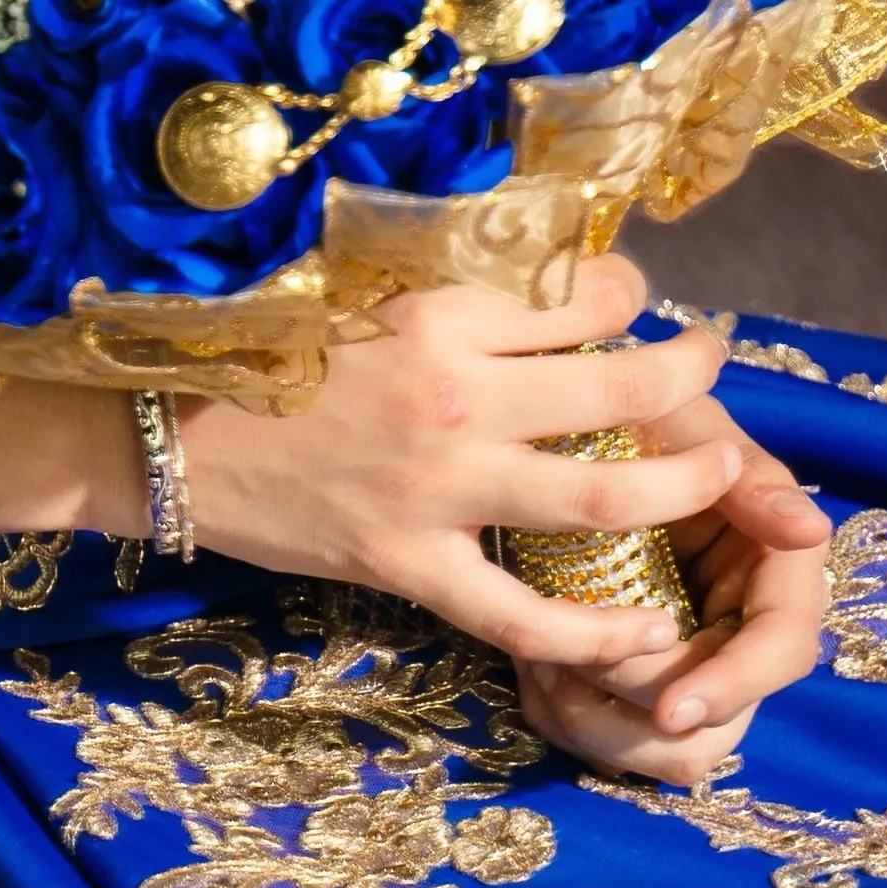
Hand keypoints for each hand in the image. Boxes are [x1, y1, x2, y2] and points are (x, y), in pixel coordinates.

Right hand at [181, 252, 747, 686]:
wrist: (160, 431)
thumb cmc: (253, 344)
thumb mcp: (351, 281)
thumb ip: (442, 275)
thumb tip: (531, 252)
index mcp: (437, 309)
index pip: (577, 294)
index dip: (625, 292)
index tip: (634, 299)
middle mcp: (455, 392)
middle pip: (618, 385)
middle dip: (689, 373)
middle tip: (713, 364)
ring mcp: (439, 486)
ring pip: (603, 493)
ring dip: (685, 485)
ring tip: (727, 474)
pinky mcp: (412, 564)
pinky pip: (526, 614)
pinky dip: (598, 634)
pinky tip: (652, 631)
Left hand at [512, 418, 829, 784]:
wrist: (573, 416)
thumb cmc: (643, 408)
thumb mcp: (694, 428)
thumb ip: (750, 479)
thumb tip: (811, 528)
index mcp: (772, 574)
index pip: (780, 652)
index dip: (734, 687)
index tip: (671, 709)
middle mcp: (738, 629)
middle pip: (719, 729)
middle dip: (644, 715)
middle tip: (568, 670)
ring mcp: (686, 659)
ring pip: (663, 751)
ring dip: (600, 725)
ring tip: (542, 669)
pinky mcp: (630, 674)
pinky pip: (606, 733)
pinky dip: (568, 716)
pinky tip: (531, 669)